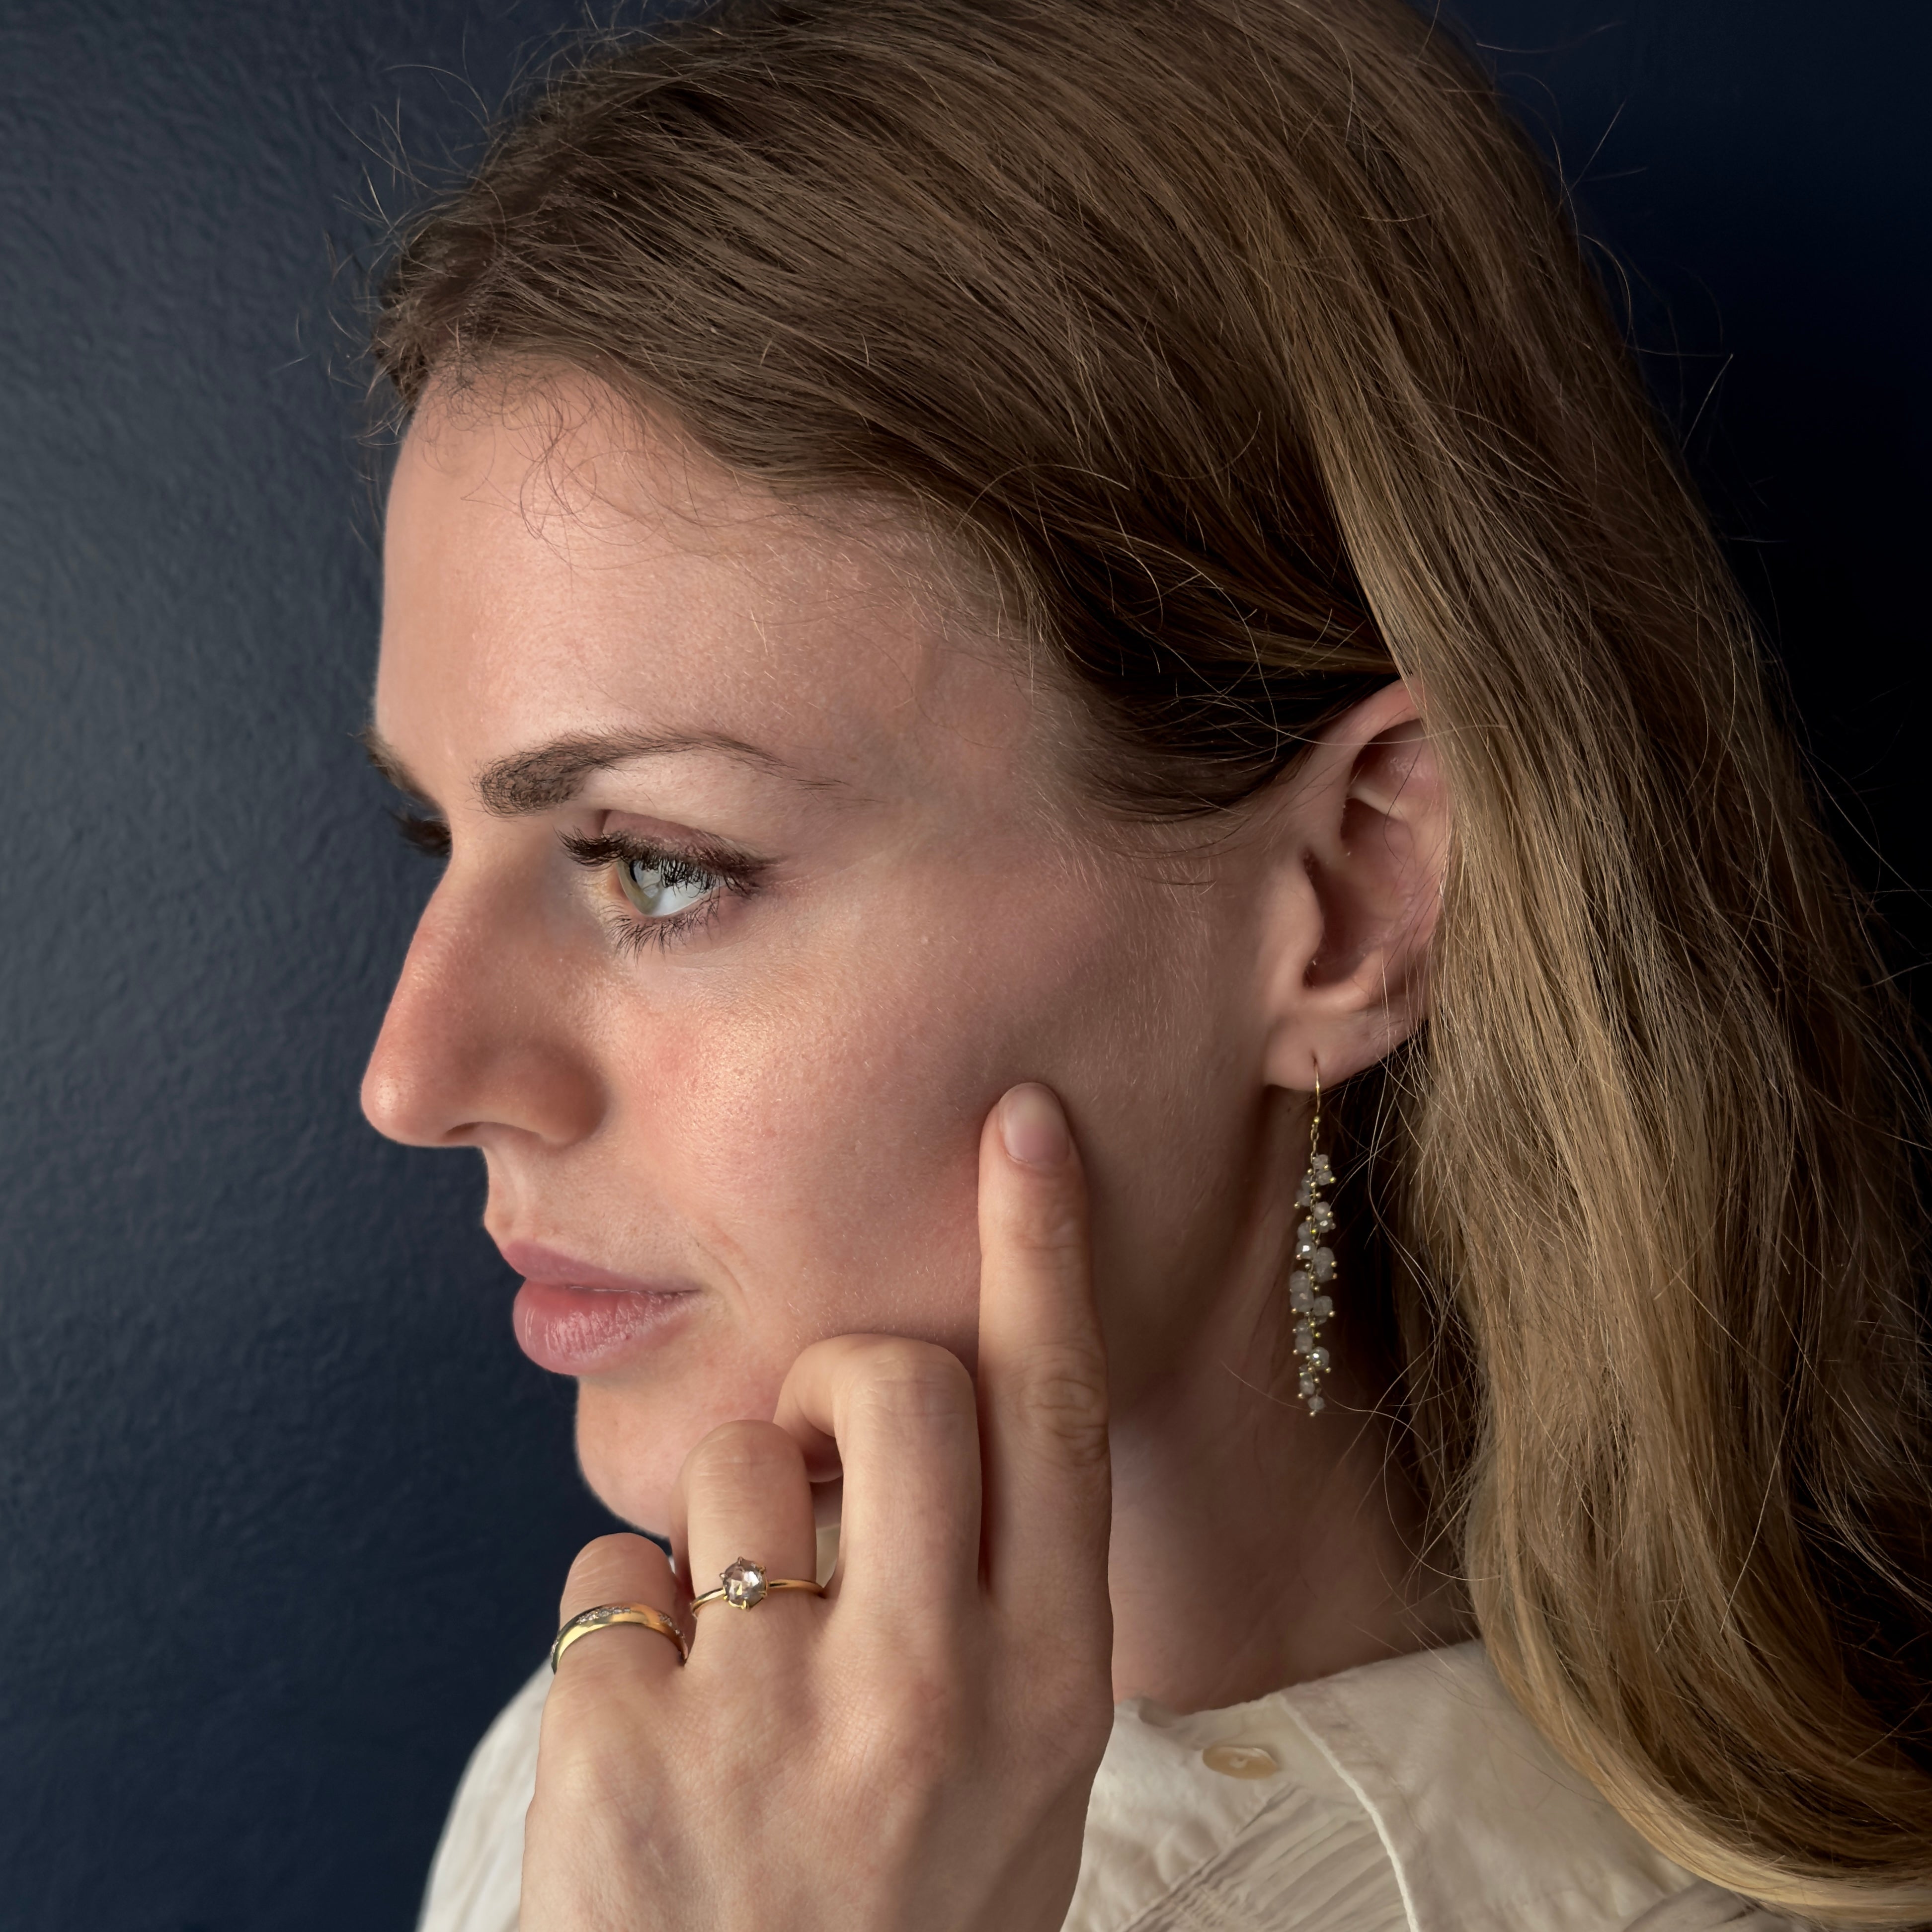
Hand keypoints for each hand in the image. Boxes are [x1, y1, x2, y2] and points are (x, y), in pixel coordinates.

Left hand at [521, 1083, 1113, 1931]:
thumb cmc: (900, 1910)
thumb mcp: (1020, 1774)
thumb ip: (1006, 1601)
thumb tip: (951, 1419)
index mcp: (1044, 1685)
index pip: (1051, 1414)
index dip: (1040, 1251)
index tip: (1018, 1123)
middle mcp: (926, 1682)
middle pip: (888, 1382)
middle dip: (840, 1378)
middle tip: (821, 1462)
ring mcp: (771, 1712)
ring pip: (734, 1454)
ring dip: (725, 1517)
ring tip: (737, 1646)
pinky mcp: (626, 1738)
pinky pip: (611, 1563)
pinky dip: (627, 1622)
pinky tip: (659, 1728)